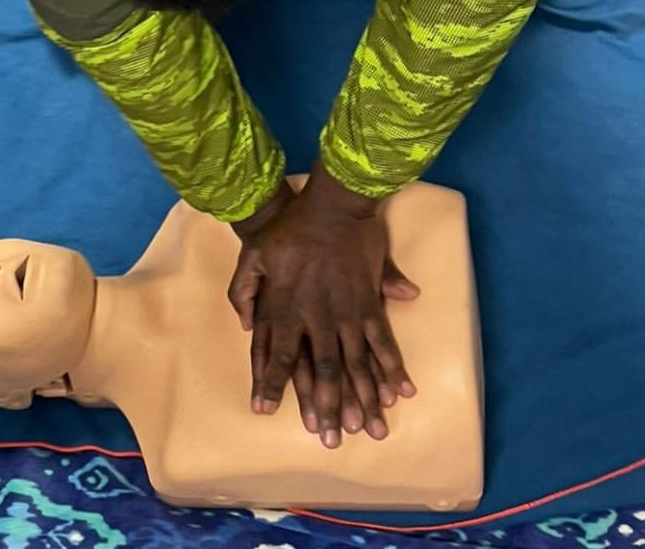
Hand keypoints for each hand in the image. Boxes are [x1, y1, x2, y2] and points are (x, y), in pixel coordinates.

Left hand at [229, 165, 418, 447]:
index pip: (278, 356)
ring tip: (369, 429)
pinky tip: (400, 392)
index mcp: (286, 307)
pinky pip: (383, 342)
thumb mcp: (254, 254)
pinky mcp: (371, 302)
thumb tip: (246, 324)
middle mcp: (317, 317)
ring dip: (363, 399)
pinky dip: (392, 368)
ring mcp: (347, 312)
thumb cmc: (290, 227)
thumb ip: (244, 290)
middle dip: (326, 408)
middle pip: (322, 372)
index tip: (265, 412)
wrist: (333, 204)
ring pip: (354, 365)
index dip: (272, 384)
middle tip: (330, 440)